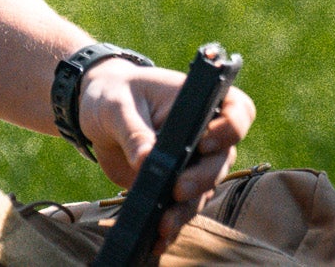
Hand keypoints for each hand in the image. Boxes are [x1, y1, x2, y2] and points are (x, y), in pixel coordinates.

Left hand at [76, 59, 256, 249]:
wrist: (97, 114)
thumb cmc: (113, 95)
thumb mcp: (117, 106)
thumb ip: (133, 131)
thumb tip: (147, 161)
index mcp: (198, 102)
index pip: (237, 111)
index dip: (230, 128)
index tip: (203, 143)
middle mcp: (203, 133)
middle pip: (221, 159)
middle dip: (203, 178)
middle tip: (178, 190)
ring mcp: (191, 162)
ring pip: (203, 190)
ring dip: (186, 208)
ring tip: (163, 224)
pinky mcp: (173, 185)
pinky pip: (182, 208)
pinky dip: (172, 224)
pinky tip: (157, 239)